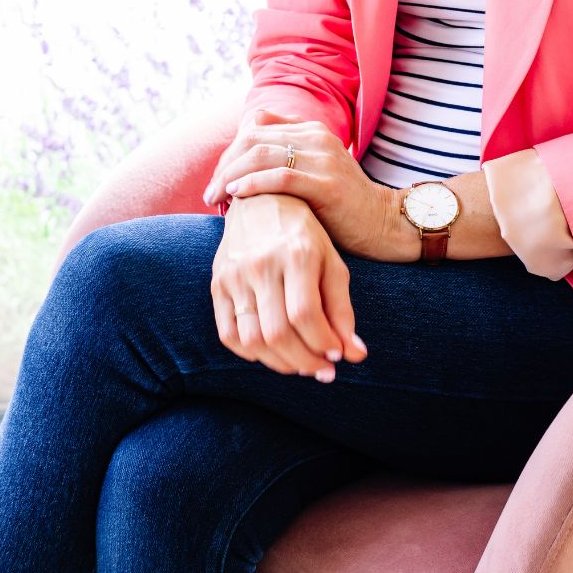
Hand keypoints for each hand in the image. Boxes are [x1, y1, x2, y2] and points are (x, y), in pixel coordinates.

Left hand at [203, 107, 405, 261]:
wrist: (383, 224)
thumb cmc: (341, 205)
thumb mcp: (312, 170)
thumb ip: (285, 153)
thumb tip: (248, 137)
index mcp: (311, 130)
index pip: (255, 130)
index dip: (229, 153)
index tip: (217, 179)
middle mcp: (317, 137)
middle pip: (253, 140)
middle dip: (225, 166)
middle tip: (209, 193)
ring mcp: (324, 159)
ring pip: (262, 155)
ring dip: (231, 176)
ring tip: (215, 197)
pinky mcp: (328, 184)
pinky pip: (281, 177)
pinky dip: (253, 184)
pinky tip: (236, 195)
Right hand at [211, 194, 368, 379]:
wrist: (261, 202)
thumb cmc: (305, 236)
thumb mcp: (332, 264)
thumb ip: (342, 309)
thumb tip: (355, 355)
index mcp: (296, 254)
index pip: (306, 315)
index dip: (323, 344)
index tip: (337, 357)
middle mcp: (261, 263)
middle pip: (278, 332)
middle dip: (304, 362)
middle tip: (322, 371)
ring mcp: (234, 275)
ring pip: (252, 339)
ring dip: (279, 364)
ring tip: (300, 365)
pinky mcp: (217, 284)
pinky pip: (228, 334)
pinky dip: (251, 354)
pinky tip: (272, 353)